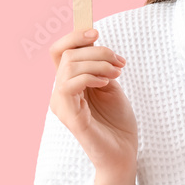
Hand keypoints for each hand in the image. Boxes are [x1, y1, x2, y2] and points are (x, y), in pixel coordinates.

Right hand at [49, 28, 138, 176]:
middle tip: (119, 61)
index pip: (60, 52)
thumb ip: (99, 67)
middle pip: (68, 54)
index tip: (96, 32)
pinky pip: (69, 85)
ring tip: (117, 72)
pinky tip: (105, 82)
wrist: (124, 152)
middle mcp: (60, 93)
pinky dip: (89, 77)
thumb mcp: (110, 85)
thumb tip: (94, 44)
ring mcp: (62, 104)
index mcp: (69, 83)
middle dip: (97, 51)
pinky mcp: (68, 116)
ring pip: (69, 66)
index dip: (74, 37)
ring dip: (98, 63)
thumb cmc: (117, 121)